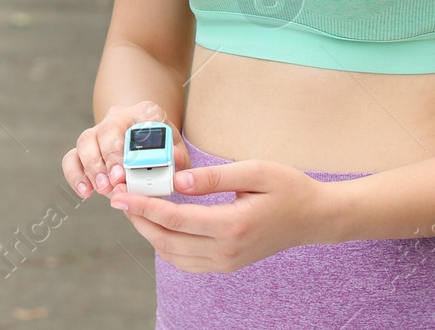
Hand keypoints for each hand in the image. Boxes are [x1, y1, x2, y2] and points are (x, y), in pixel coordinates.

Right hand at [62, 101, 188, 200]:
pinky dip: (75, 175)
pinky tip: (85, 192)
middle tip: (115, 181)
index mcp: (143, 112)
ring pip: (85, 142)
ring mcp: (98, 132)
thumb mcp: (176, 150)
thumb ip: (178, 156)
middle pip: (106, 131)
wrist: (147, 144)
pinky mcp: (84, 150)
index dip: (130, 145)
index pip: (137, 120)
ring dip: (92, 168)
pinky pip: (71, 158)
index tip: (127, 170)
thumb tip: (174, 160)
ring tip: (101, 189)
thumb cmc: (164, 148)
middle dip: (109, 158)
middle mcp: (116, 117)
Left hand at [110, 157, 338, 271]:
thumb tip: (177, 181)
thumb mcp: (255, 171)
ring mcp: (227, 262)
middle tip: (119, 197)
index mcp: (232, 225)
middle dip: (138, 219)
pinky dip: (166, 243)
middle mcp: (226, 250)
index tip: (120, 194)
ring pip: (173, 255)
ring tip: (134, 206)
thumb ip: (214, 177)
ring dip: (149, 232)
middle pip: (166, 241)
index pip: (174, 219)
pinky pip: (186, 261)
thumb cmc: (288, 187)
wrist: (315, 218)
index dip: (142, 206)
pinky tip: (159, 222)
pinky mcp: (227, 264)